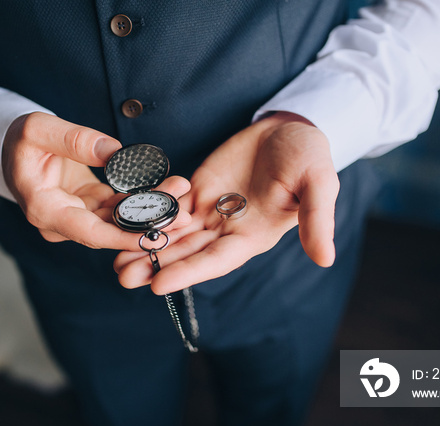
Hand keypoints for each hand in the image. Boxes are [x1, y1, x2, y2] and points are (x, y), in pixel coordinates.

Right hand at [2, 112, 190, 249]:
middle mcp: (63, 222)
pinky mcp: (91, 207)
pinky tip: (168, 190)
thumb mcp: (37, 129)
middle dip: (148, 224)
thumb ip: (73, 139)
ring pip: (119, 221)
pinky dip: (142, 201)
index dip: (124, 237)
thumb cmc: (22, 140)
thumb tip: (113, 152)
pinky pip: (119, 209)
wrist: (17, 148)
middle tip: (184, 215)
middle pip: (110, 231)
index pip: (90, 233)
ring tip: (182, 194)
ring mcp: (78, 217)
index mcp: (45, 210)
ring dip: (151, 211)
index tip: (156, 235)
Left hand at [113, 112, 339, 293]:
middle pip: (186, 253)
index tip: (158, 285)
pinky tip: (125, 221)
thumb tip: (325, 259)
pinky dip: (149, 214)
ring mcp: (210, 211)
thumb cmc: (309, 156)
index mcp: (253, 237)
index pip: (215, 261)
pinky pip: (170, 204)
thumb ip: (317, 220)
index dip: (188, 273)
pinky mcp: (197, 190)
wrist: (291, 127)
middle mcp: (228, 230)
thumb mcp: (319, 184)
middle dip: (155, 264)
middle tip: (122, 276)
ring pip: (173, 233)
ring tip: (114, 259)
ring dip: (145, 244)